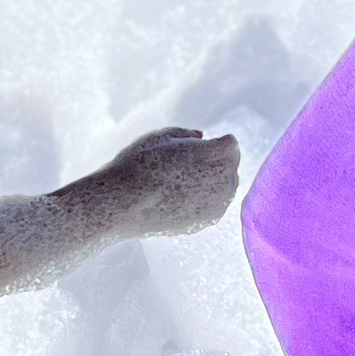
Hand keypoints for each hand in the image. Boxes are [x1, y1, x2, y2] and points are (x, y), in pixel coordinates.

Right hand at [70, 126, 239, 240]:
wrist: (123, 204)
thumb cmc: (139, 164)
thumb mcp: (161, 137)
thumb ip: (187, 134)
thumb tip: (202, 137)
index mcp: (215, 154)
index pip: (231, 145)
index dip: (215, 142)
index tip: (198, 145)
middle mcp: (223, 180)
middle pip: (231, 166)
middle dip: (217, 161)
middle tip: (190, 162)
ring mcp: (217, 204)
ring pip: (227, 187)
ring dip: (214, 180)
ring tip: (184, 179)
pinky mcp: (207, 221)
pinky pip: (215, 205)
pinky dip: (206, 199)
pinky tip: (182, 196)